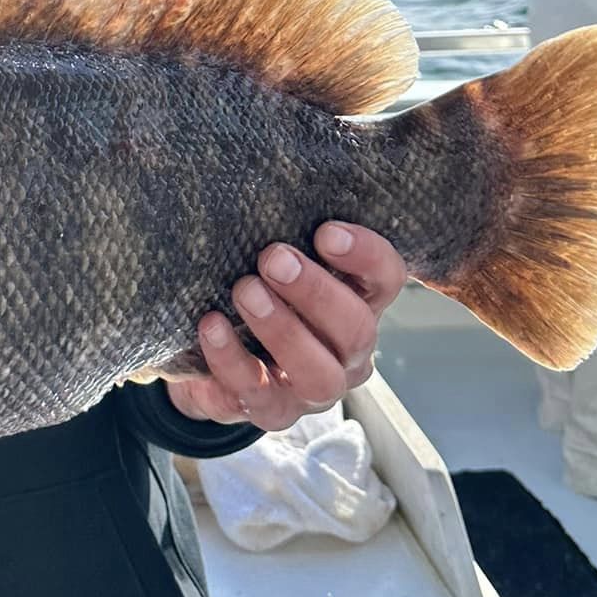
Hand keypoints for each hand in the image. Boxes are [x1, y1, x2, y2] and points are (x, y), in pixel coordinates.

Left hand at [166, 222, 405, 432]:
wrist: (209, 361)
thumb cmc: (256, 294)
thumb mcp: (275, 265)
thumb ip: (285, 237)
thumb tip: (262, 183)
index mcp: (358, 304)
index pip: (386, 279)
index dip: (366, 256)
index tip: (325, 231)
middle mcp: (346, 353)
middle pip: (356, 330)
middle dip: (315, 292)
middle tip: (273, 258)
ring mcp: (311, 390)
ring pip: (319, 374)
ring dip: (282, 330)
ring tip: (244, 291)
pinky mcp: (269, 413)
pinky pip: (256, 395)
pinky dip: (231, 360)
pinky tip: (210, 326)